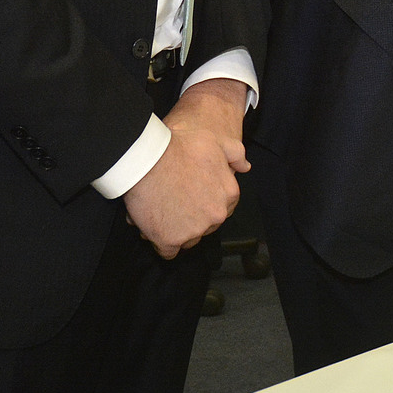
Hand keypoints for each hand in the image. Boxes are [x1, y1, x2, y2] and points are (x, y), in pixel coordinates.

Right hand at [123, 78, 248, 259]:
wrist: (148, 158)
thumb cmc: (180, 147)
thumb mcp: (216, 141)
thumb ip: (235, 153)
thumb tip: (245, 167)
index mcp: (229, 194)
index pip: (222, 208)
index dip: (205, 203)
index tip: (191, 196)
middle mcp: (216, 216)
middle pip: (206, 226)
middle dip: (192, 218)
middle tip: (174, 203)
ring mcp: (194, 230)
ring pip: (188, 239)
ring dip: (177, 231)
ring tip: (161, 213)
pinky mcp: (170, 241)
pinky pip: (168, 252)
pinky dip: (161, 242)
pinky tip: (154, 228)